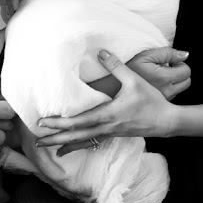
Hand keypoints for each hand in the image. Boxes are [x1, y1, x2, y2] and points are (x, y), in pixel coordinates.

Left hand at [36, 49, 178, 155]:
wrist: (166, 121)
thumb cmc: (151, 101)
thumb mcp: (134, 80)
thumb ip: (116, 66)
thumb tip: (101, 52)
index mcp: (108, 115)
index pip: (79, 121)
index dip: (60, 123)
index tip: (44, 122)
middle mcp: (106, 127)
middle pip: (76, 135)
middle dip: (56, 137)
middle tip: (37, 139)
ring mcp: (109, 133)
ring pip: (81, 141)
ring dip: (62, 143)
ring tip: (45, 146)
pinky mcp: (112, 134)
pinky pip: (90, 142)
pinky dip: (76, 146)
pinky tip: (66, 150)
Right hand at [127, 47, 190, 100]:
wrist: (112, 89)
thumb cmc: (126, 70)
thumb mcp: (146, 56)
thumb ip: (167, 53)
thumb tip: (185, 55)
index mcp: (164, 78)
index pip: (186, 71)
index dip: (179, 63)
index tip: (168, 61)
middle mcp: (166, 92)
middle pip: (186, 82)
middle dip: (179, 73)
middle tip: (165, 67)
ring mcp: (162, 100)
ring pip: (179, 89)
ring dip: (173, 81)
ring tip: (157, 76)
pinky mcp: (157, 105)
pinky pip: (170, 96)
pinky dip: (166, 88)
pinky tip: (153, 84)